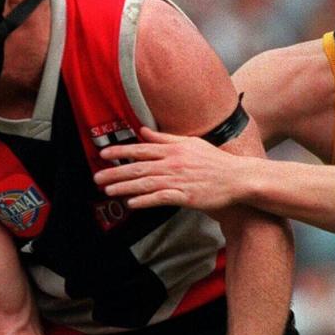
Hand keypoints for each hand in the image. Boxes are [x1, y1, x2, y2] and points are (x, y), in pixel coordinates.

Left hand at [93, 127, 245, 211]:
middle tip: (97, 177)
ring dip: (125, 187)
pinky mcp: (185, 196)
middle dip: (115, 172)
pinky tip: (132, 203)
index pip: (141, 149)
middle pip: (139, 168)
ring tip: (108, 190)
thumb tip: (143, 131)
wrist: (237, 178)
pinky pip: (161, 198)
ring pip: (146, 183)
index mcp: (173, 149)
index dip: (121, 152)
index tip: (104, 154)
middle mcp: (173, 163)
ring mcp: (179, 180)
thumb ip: (164, 138)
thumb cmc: (214, 161)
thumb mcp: (190, 143)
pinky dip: (145, 201)